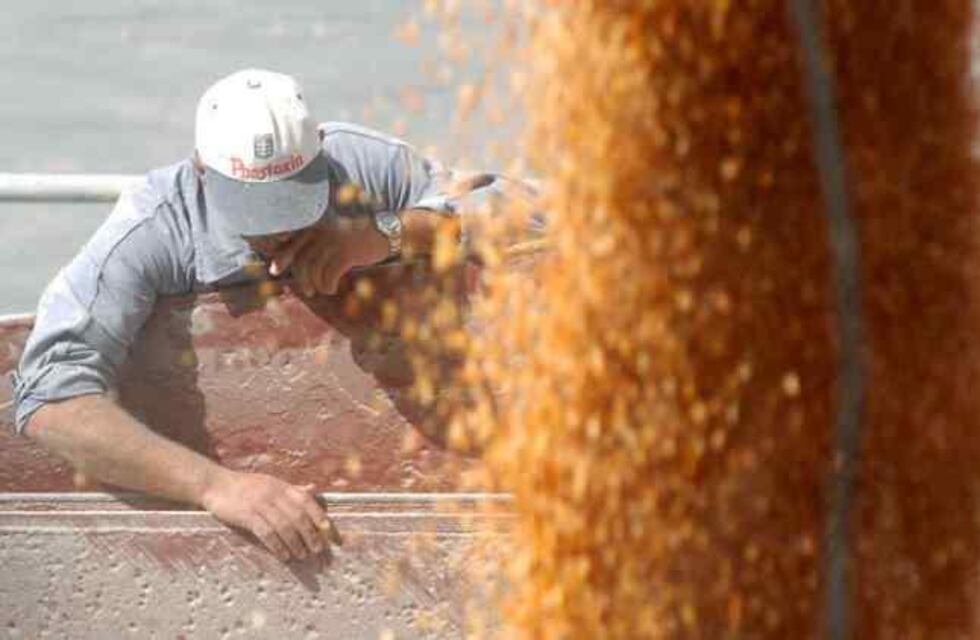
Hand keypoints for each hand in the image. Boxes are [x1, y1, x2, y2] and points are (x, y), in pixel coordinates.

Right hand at [201, 470, 338, 560]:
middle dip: (311, 534)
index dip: (319, 515)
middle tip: (318, 550)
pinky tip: (284, 555)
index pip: (306, 500)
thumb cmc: (245, 486)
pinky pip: (267, 533)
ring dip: (296, 543)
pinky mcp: (247, 515)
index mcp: (281, 486)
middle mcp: (274, 493)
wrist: (216, 484)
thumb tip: (312, 489)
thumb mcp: (270, 482)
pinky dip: (278, 546)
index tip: (329, 530)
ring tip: (303, 555)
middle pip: (298, 516)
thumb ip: (289, 489)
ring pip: (284, 526)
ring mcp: (260, 504)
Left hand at [269, 216, 388, 295]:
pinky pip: (329, 275)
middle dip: (301, 279)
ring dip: (315, 285)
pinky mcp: (347, 254)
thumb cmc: (359, 237)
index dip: (281, 257)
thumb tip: (300, 264)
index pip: (293, 242)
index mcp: (318, 226)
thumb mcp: (336, 234)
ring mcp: (335, 242)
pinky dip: (327, 286)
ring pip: (314, 270)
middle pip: (302, 260)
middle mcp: (323, 232)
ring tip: (322, 290)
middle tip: (307, 290)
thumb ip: (318, 243)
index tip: (275, 270)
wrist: (386, 233)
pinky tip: (331, 289)